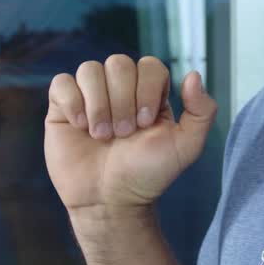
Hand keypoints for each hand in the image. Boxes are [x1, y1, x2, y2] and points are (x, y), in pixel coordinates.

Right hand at [44, 55, 216, 217]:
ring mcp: (90, 96)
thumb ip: (202, 112)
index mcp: (149, 92)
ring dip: (98, 104)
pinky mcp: (63, 107)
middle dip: (122, 100)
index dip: (147, 89)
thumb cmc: (147, 175)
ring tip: (101, 135)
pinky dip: (73, 102)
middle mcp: (119, 88)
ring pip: (90, 69)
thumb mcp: (185, 147)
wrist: (110, 201)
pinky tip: (81, 127)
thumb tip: (193, 74)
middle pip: (118, 63)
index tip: (144, 124)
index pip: (150, 65)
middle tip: (122, 134)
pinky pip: (62, 82)